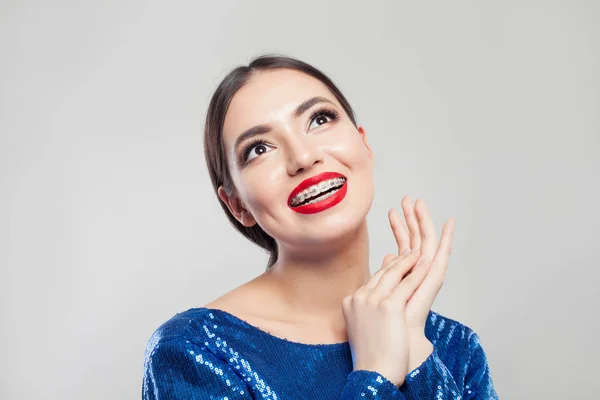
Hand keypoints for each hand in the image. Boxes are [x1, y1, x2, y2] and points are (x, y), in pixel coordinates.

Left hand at [386, 197, 454, 332]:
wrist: (392, 346)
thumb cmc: (386, 330)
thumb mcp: (381, 293)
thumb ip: (387, 273)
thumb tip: (387, 255)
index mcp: (404, 278)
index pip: (403, 246)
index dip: (400, 228)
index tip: (392, 210)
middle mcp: (416, 276)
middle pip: (416, 241)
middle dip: (412, 219)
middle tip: (407, 198)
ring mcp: (426, 278)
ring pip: (427, 242)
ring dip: (425, 221)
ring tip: (419, 201)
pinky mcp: (434, 282)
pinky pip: (442, 255)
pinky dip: (447, 238)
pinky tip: (450, 222)